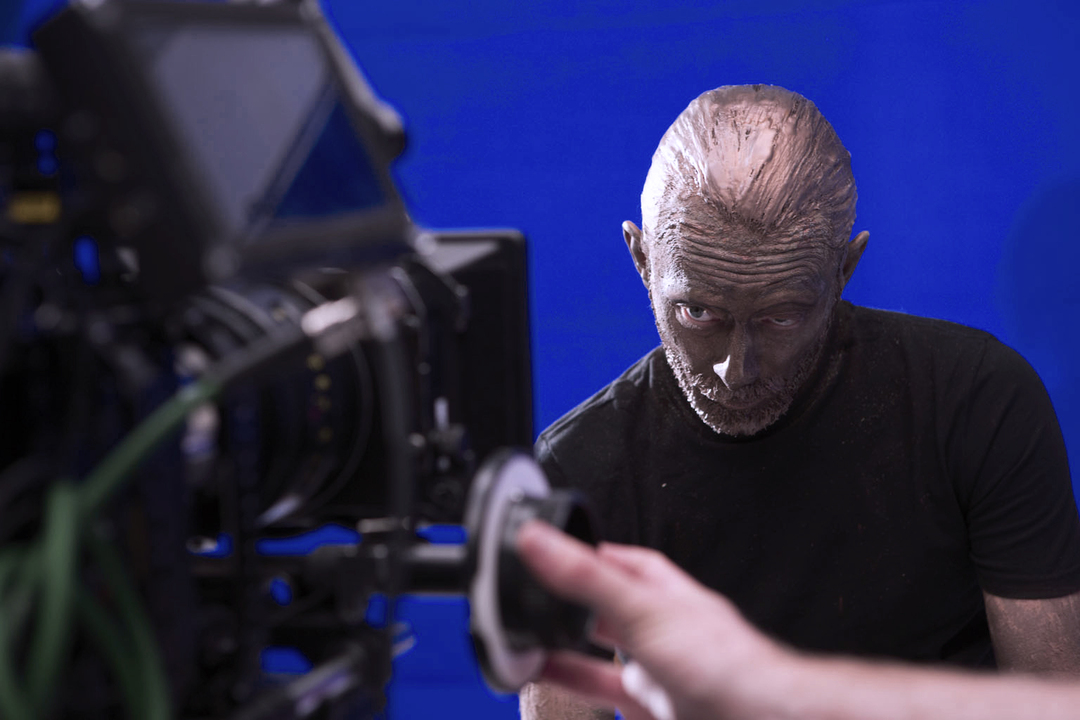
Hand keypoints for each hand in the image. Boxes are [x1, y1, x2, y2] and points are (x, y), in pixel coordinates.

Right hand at [515, 520, 787, 719]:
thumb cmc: (727, 668)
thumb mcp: (643, 612)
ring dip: (570, 652)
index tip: (553, 551)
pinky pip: (606, 695)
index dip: (591, 556)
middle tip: (535, 601)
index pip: (626, 563)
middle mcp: (667, 633)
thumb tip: (540, 539)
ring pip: (606, 658)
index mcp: (669, 597)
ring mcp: (662, 675)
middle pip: (613, 611)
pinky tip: (555, 683)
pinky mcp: (656, 711)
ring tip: (530, 645)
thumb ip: (587, 579)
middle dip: (575, 607)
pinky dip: (576, 688)